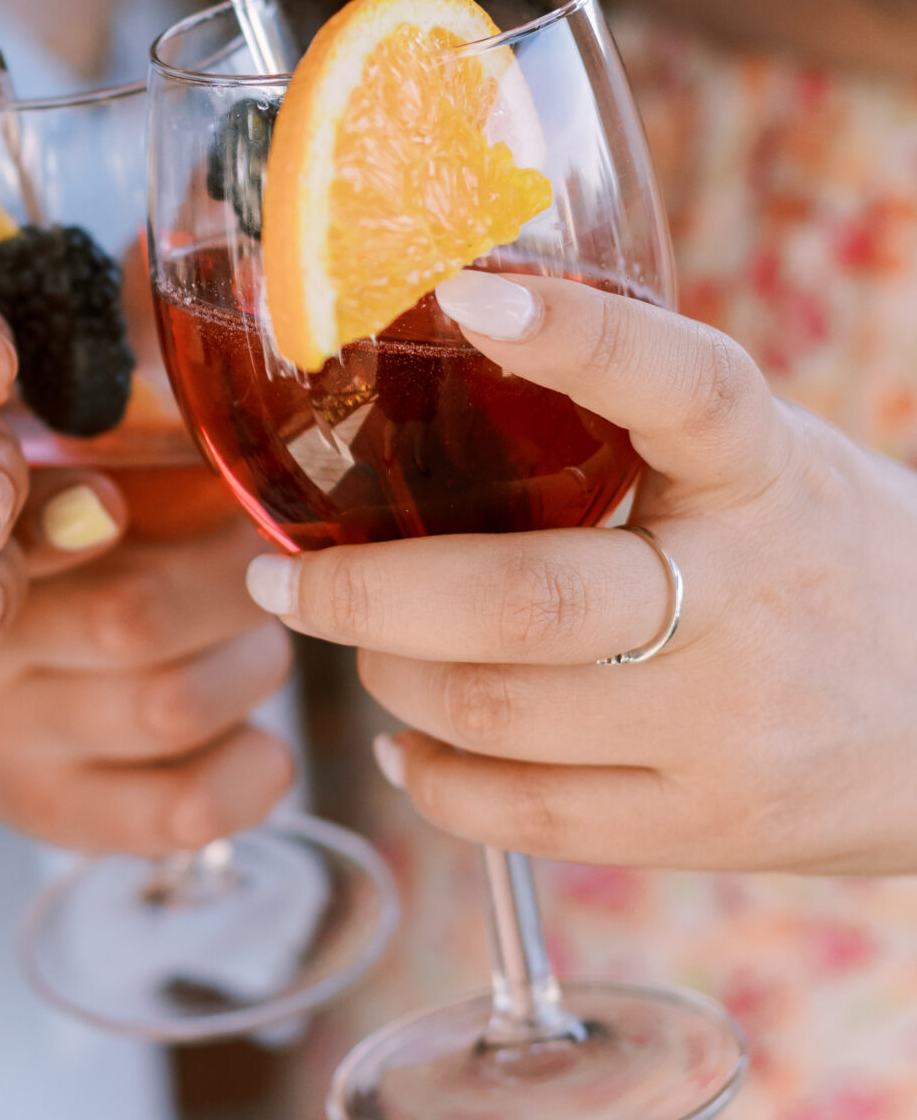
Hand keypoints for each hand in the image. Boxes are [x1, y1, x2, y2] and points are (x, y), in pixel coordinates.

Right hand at [0, 493, 295, 857]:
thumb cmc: (28, 584)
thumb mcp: (33, 504)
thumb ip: (96, 462)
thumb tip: (236, 445)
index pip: (7, 523)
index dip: (78, 511)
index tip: (139, 501)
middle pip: (129, 617)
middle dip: (233, 582)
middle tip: (269, 564)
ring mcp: (19, 747)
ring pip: (170, 705)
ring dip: (253, 666)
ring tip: (260, 643)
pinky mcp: (63, 818)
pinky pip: (180, 808)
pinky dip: (252, 772)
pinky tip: (263, 742)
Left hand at [244, 268, 916, 875]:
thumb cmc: (836, 572)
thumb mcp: (777, 472)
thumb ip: (652, 430)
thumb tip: (458, 339)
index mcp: (771, 474)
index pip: (684, 387)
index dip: (579, 340)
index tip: (469, 295)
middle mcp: (752, 599)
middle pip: (523, 602)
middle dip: (364, 590)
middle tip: (282, 576)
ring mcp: (730, 726)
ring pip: (496, 713)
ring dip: (390, 679)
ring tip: (364, 647)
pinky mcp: (709, 824)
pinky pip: (523, 816)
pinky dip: (435, 778)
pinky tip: (411, 743)